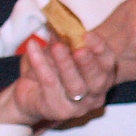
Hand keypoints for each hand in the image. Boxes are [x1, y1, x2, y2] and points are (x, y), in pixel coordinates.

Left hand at [0, 32, 119, 125]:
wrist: (28, 96)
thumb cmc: (50, 72)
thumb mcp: (60, 53)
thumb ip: (65, 42)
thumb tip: (61, 24)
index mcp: (103, 77)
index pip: (108, 63)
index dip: (100, 48)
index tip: (87, 34)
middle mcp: (95, 94)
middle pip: (97, 79)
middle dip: (88, 62)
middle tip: (78, 48)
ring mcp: (79, 107)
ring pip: (75, 85)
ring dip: (66, 64)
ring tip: (56, 46)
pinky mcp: (59, 111)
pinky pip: (50, 86)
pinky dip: (41, 65)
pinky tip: (33, 49)